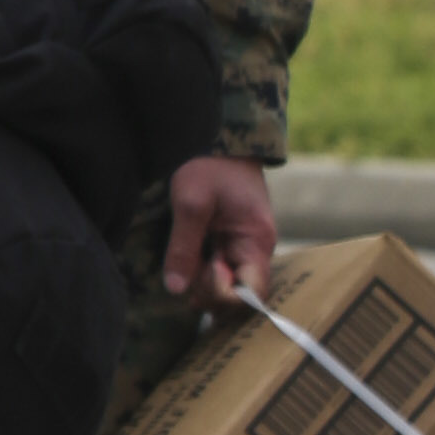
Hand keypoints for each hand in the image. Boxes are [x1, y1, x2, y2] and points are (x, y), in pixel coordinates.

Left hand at [160, 155, 275, 303]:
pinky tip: (189, 261)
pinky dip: (206, 273)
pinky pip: (226, 270)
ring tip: (184, 263)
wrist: (221, 139)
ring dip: (206, 283)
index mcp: (256, 240)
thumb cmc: (209, 166)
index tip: (202, 273)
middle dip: (212, 291)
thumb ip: (183, 248)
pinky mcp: (235, 241)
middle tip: (185, 271)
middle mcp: (258, 249)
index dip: (225, 295)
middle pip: (241, 294)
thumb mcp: (190, 203)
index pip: (253, 292)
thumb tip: (176, 289)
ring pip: (231, 284)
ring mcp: (248, 246)